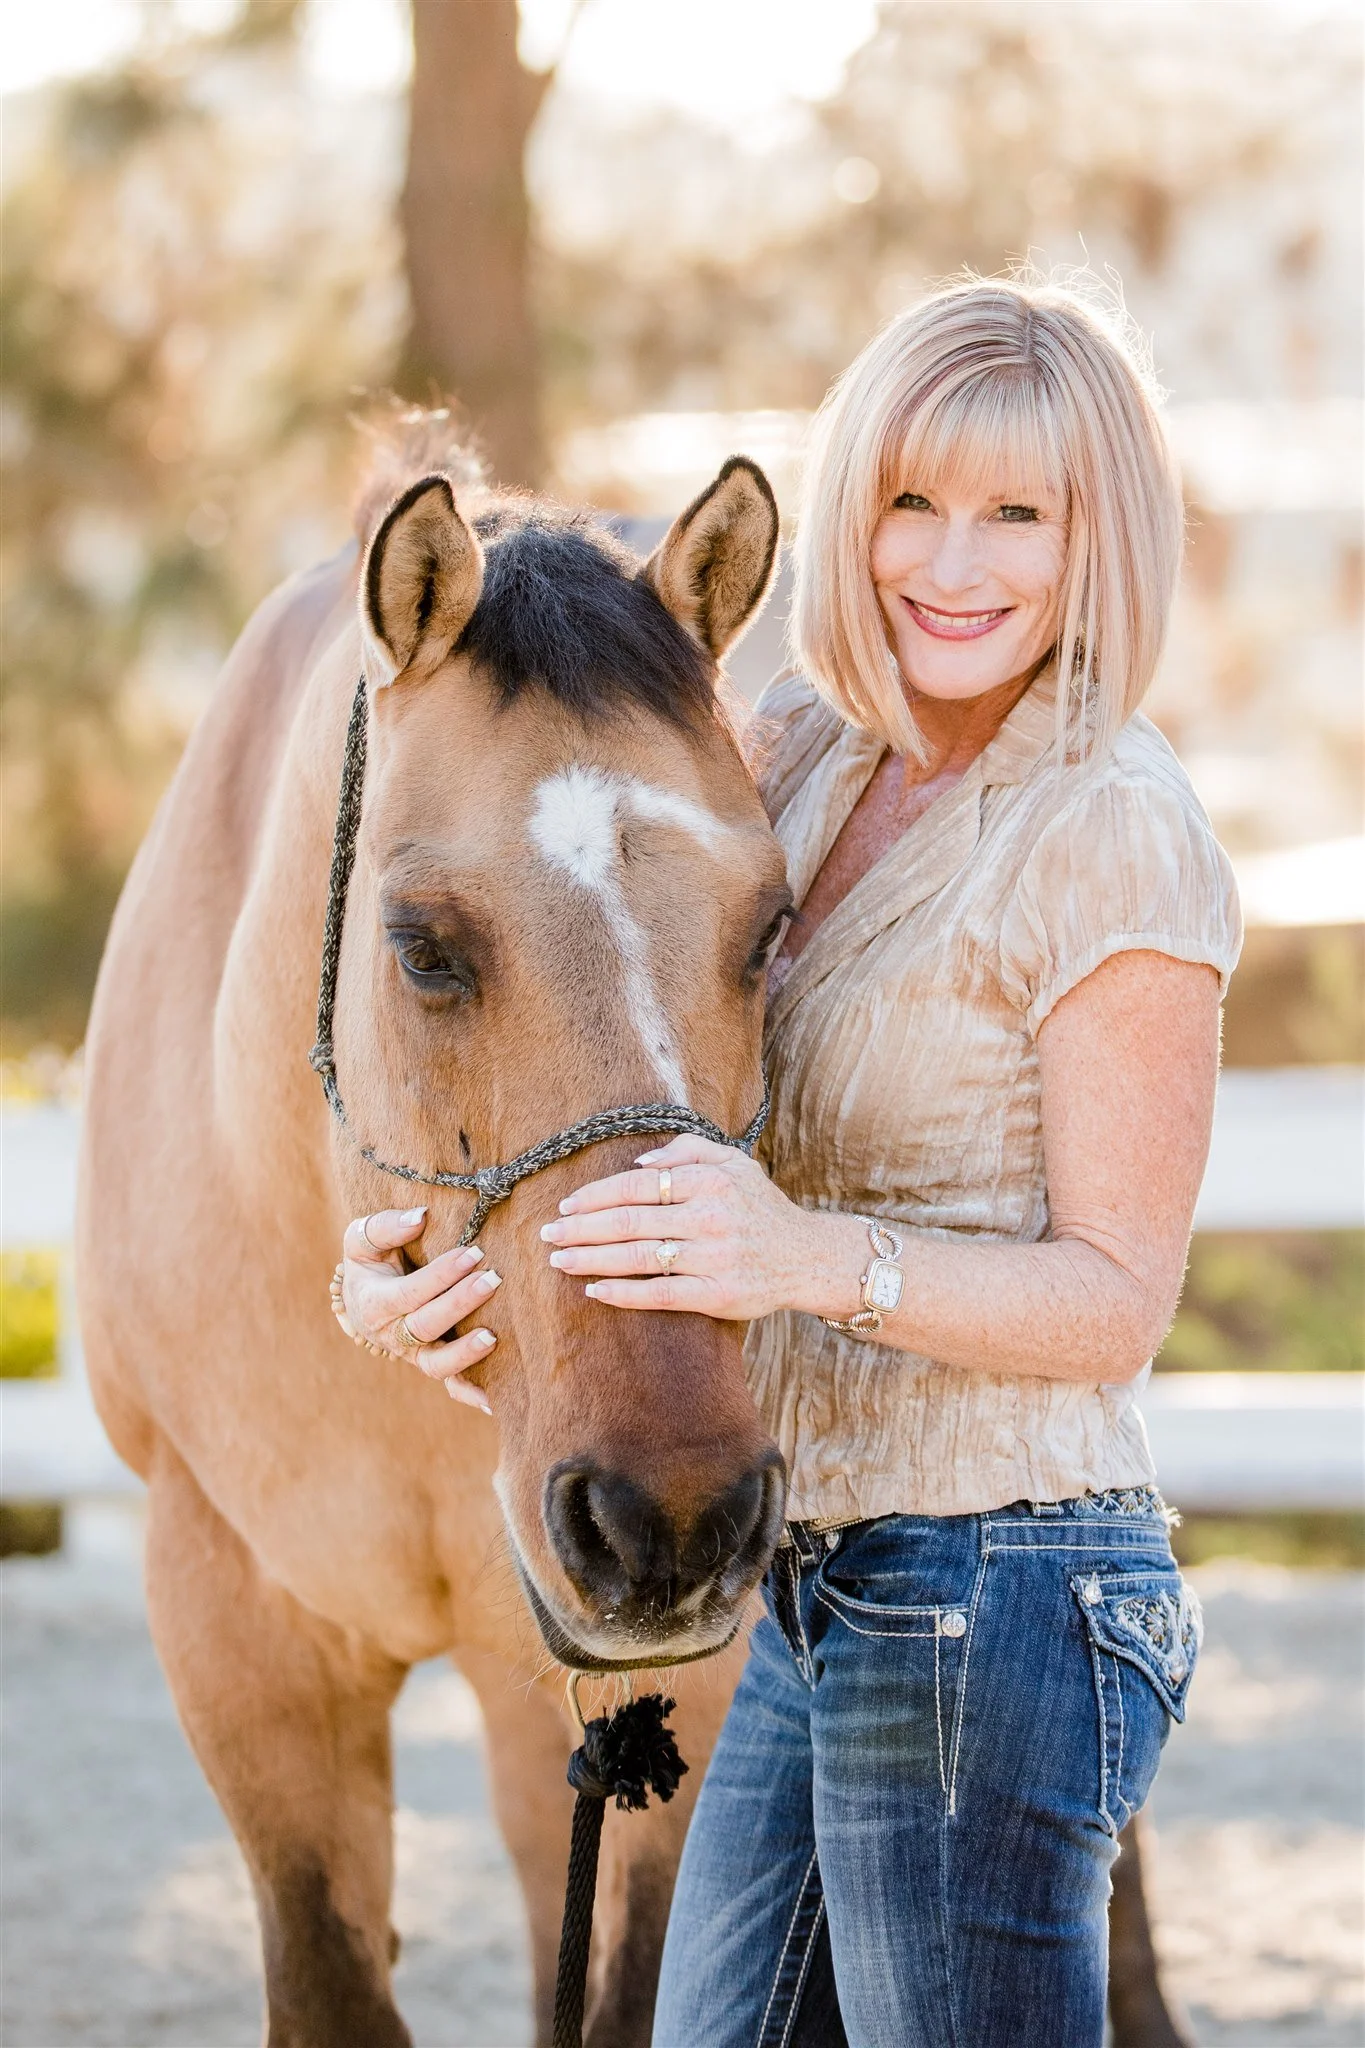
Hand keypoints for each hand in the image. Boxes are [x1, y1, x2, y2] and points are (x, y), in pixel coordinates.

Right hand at [338, 1208, 500, 1411]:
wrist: (362, 1298)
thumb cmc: (369, 1263)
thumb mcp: (362, 1239)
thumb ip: (386, 1226)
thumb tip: (420, 1217)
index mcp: (374, 1303)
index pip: (410, 1293)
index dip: (442, 1275)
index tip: (474, 1253)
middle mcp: (392, 1335)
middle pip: (426, 1326)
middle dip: (461, 1303)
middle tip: (493, 1279)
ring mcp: (412, 1355)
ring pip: (437, 1365)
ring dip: (465, 1353)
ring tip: (493, 1336)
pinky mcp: (431, 1363)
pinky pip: (451, 1386)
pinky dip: (472, 1395)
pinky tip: (497, 1400)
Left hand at [538, 1135, 829, 1320]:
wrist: (806, 1257)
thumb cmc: (760, 1208)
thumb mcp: (734, 1163)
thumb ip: (687, 1151)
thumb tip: (637, 1164)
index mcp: (709, 1180)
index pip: (636, 1186)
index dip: (595, 1196)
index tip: (566, 1206)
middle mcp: (710, 1216)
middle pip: (629, 1221)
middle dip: (581, 1228)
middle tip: (547, 1234)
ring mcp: (714, 1257)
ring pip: (638, 1257)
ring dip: (591, 1259)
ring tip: (559, 1260)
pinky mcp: (719, 1295)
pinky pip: (660, 1294)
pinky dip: (623, 1293)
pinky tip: (594, 1290)